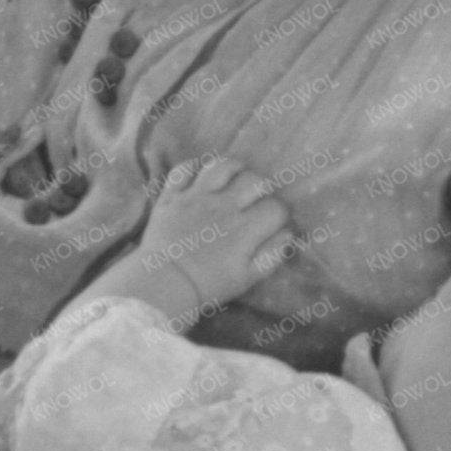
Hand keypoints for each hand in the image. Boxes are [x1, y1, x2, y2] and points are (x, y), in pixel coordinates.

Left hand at [122, 156, 294, 321]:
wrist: (162, 284)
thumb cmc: (208, 285)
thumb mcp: (247, 278)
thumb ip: (272, 255)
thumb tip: (288, 234)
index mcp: (245, 228)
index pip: (276, 208)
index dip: (280, 214)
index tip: (275, 221)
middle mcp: (224, 205)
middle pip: (254, 180)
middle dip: (261, 188)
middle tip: (255, 200)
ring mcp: (196, 197)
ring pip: (221, 166)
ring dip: (232, 169)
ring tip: (233, 179)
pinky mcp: (172, 195)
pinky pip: (184, 169)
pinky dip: (194, 168)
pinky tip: (201, 178)